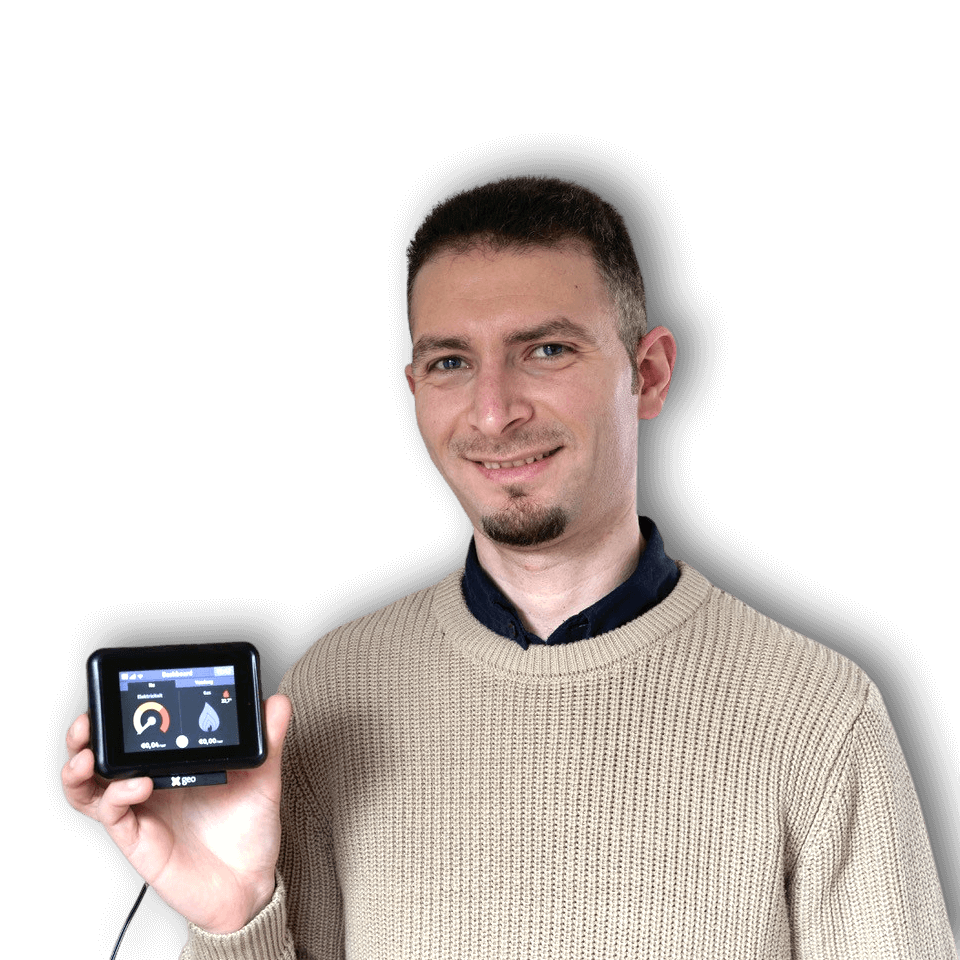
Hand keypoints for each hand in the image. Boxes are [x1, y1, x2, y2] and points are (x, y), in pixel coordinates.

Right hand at [61, 693, 292, 934]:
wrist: (252, 882)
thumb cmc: (250, 829)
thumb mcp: (263, 777)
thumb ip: (268, 740)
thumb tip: (276, 701)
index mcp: (171, 763)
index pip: (133, 733)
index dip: (118, 713)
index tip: (121, 691)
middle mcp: (149, 786)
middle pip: (98, 757)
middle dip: (84, 735)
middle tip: (87, 719)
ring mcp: (141, 813)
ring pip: (88, 790)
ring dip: (78, 769)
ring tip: (87, 752)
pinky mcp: (140, 841)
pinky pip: (114, 816)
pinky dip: (118, 794)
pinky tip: (139, 783)